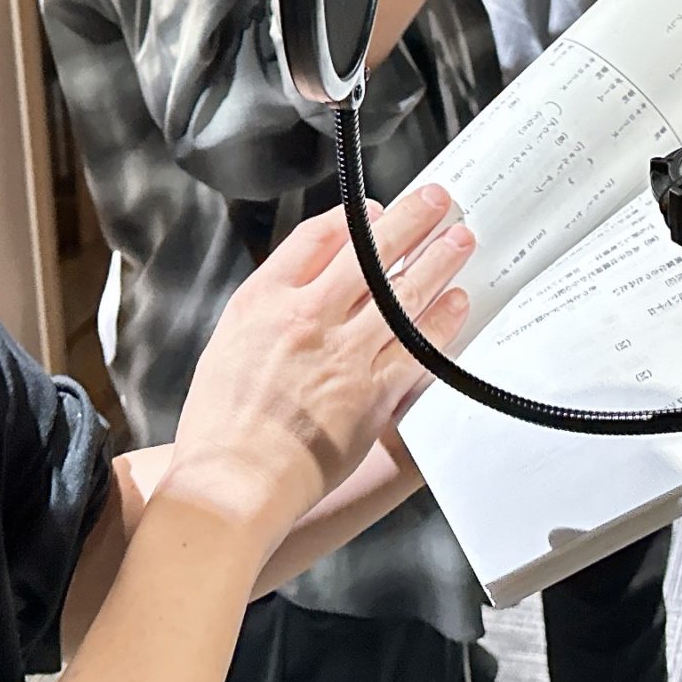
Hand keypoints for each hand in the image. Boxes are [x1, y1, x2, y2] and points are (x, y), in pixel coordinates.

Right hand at [166, 185, 473, 538]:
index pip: (318, 238)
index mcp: (265, 299)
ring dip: (437, 261)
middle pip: (369, 253)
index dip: (354, 218)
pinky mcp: (372, 394)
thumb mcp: (227, 337)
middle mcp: (307, 318)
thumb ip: (270, 299)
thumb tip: (310, 274)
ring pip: (402, 293)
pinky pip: (417, 347)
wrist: (233, 480)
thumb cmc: (222, 421)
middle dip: (410, 220)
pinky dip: (441, 320)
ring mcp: (344, 355)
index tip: (375, 210)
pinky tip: (456, 302)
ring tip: (459, 240)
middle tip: (437, 201)